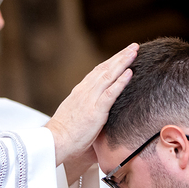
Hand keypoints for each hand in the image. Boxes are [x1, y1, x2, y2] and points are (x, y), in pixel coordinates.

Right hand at [47, 44, 137, 167]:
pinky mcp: (95, 111)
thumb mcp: (75, 115)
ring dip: (123, 62)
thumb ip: (86, 108)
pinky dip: (120, 82)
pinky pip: (110, 93)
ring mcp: (90, 100)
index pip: (98, 72)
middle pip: (105, 69)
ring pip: (109, 76)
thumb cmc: (65, 134)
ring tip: (134, 52)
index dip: (111, 62)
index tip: (122, 54)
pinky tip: (130, 72)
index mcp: (80, 92)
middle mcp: (85, 91)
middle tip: (133, 46)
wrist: (54, 141)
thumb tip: (96, 111)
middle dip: (120, 56)